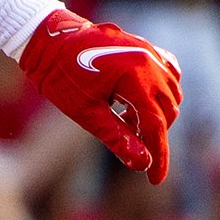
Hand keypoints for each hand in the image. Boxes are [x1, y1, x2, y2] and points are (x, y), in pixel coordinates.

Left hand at [14, 8, 181, 184]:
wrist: (49, 39)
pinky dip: (160, 93)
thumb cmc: (61, 75)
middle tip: (131, 144)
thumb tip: (142, 163)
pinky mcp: (147, 48)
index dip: (158, 155)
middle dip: (153, 134)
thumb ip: (117, 137)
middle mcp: (150, 61)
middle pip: (167, 111)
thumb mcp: (86, 112)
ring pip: (171, 94)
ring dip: (156, 114)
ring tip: (125, 119)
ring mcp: (151, 52)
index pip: (156, 125)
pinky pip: (168, 74)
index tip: (156, 179)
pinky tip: (138, 102)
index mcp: (136, 76)